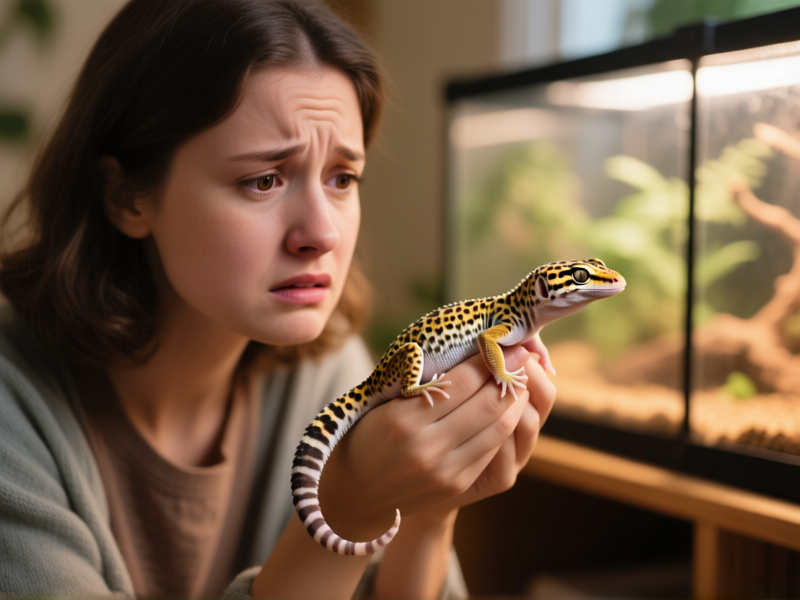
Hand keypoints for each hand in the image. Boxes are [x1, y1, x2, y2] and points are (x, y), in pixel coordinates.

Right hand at [318, 345, 555, 541]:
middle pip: (488, 404)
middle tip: (523, 356)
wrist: (357, 492)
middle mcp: (427, 446)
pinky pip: (491, 449)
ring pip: (498, 428)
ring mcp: (445, 470)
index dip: (488, 359)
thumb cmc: (370, 435)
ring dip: (515, 401)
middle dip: (510, 375)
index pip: (461, 382)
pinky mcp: (457, 484)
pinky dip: (503, 425)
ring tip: (520, 381)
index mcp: (405, 418)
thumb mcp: (387, 404)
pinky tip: (507, 409)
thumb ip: (427, 384)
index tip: (504, 342)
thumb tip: (472, 355)